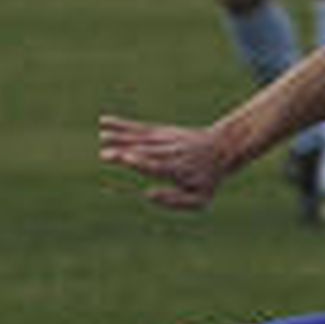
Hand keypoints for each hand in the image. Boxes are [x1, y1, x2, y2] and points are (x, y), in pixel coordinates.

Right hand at [98, 114, 228, 210]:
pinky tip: (104, 122)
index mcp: (178, 170)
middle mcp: (170, 153)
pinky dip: (122, 125)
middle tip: (105, 154)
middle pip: (145, 151)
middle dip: (126, 152)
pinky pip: (139, 128)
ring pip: (140, 137)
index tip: (126, 158)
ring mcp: (165, 140)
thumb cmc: (208, 180)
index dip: (142, 162)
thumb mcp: (200, 199)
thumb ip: (176, 201)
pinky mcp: (161, 131)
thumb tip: (148, 195)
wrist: (222, 148)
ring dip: (121, 137)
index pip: (157, 166)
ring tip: (102, 136)